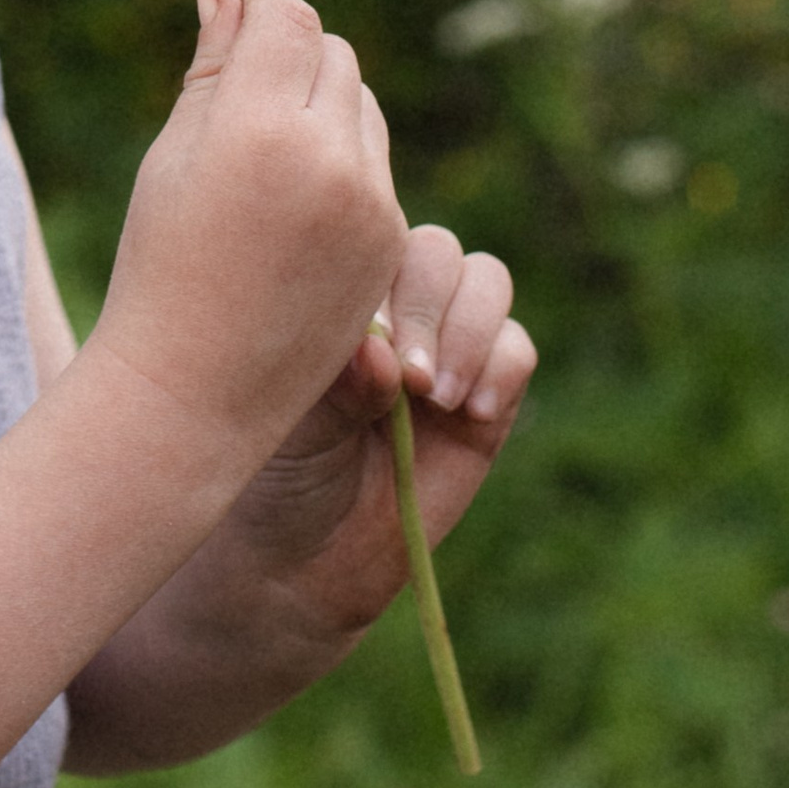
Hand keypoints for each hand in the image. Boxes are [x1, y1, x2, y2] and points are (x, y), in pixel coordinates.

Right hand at [90, 0, 405, 457]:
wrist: (195, 390)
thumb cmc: (161, 263)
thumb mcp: (171, 156)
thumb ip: (212, 67)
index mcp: (257, 128)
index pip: (287, 16)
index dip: (258, 16)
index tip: (232, 40)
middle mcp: (327, 158)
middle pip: (334, 53)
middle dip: (293, 61)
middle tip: (245, 107)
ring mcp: (370, 203)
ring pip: (361, 105)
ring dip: (324, 110)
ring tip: (267, 168)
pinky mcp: (390, 241)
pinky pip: (376, 165)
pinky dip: (343, 167)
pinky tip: (294, 213)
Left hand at [213, 213, 535, 645]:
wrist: (297, 557)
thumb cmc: (273, 467)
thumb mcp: (290, 418)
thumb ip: (338, 382)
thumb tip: (381, 352)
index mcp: (339, 287)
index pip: (375, 230)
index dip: (381, 273)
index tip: (364, 338)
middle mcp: (395, 305)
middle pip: (439, 251)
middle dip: (429, 308)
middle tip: (410, 380)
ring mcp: (446, 348)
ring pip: (486, 282)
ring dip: (468, 332)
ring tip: (435, 397)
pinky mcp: (487, 400)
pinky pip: (516, 350)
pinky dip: (499, 371)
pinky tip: (469, 415)